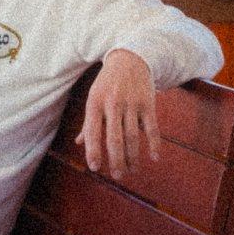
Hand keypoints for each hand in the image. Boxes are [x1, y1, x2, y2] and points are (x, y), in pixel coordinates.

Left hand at [78, 48, 159, 179]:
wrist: (130, 59)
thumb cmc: (107, 83)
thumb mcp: (93, 97)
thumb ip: (88, 122)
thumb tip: (79, 143)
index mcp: (94, 103)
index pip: (92, 131)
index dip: (93, 151)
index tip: (95, 168)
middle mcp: (112, 104)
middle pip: (114, 138)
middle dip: (116, 160)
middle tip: (118, 176)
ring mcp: (132, 103)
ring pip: (133, 136)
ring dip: (133, 156)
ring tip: (132, 170)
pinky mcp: (149, 103)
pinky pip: (152, 127)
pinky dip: (154, 143)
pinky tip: (154, 158)